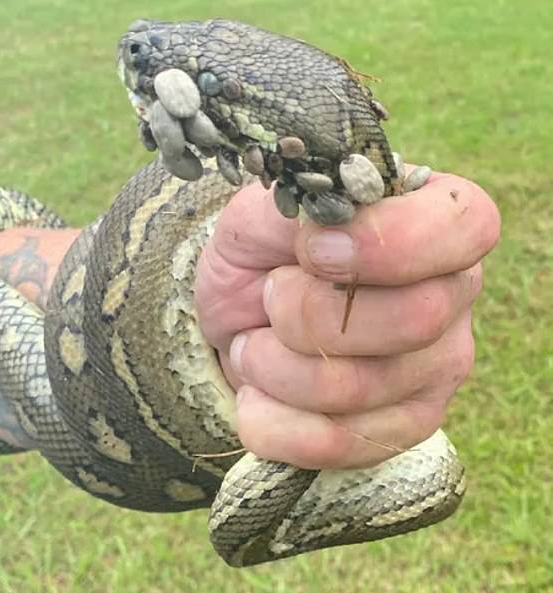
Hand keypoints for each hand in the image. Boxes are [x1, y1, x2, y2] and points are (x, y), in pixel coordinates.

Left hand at [195, 172, 499, 468]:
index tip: (310, 251)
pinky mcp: (406, 425)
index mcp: (435, 221)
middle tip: (268, 298)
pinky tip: (259, 392)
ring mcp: (437, 367)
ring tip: (255, 345)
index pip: (465, 226)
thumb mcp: (262, 212)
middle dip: (305, 315)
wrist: (243, 319)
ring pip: (360, 389)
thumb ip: (302, 206)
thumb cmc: (261, 256)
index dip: (385, 244)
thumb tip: (332, 237)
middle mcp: (452, 295)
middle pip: (414, 320)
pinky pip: (338, 443)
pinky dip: (272, 419)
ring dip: (274, 368)